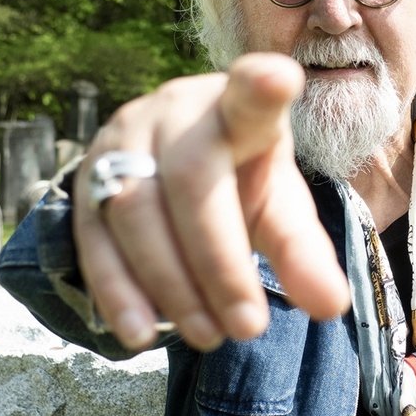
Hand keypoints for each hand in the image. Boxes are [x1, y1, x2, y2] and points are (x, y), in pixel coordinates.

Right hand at [73, 53, 350, 350]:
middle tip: (247, 327)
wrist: (173, 162)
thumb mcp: (279, 209)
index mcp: (236, 108)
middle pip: (191, 179)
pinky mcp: (84, 179)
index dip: (262, 87)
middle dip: (219, 262)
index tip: (279, 79)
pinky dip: (117, 290)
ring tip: (207, 336)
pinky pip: (92, 237)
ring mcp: (121, 140)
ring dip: (171, 284)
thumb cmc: (239, 181)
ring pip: (134, 210)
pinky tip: (142, 333)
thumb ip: (304, 253)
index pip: (250, 94)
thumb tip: (331, 307)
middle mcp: (174, 112)